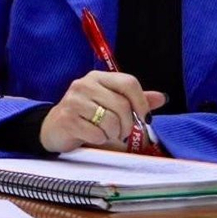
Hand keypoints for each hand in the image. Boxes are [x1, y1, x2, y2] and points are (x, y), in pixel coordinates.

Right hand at [39, 70, 166, 153]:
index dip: (142, 102)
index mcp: (97, 77)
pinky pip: (97, 134)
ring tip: (105, 133)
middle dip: (128, 125)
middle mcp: (84, 84)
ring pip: (111, 121)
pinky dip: (100, 140)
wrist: (54, 128)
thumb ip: (134, 100)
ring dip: (113, 134)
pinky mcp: (68, 119)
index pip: (128, 83)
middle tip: (122, 132)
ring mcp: (73, 101)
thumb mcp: (110, 104)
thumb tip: (162, 97)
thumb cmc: (87, 116)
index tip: (145, 118)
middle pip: (122, 105)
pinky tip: (91, 136)